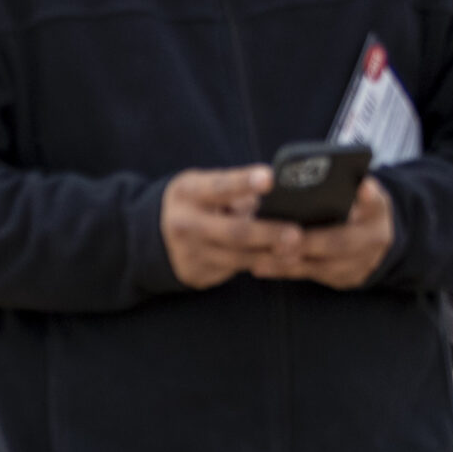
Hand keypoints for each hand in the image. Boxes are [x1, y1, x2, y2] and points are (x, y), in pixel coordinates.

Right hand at [158, 166, 299, 289]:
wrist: (155, 236)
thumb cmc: (196, 203)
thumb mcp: (205, 186)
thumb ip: (237, 191)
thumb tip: (279, 197)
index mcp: (189, 193)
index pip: (220, 186)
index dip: (244, 182)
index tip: (269, 178)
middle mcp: (186, 223)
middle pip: (233, 231)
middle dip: (267, 233)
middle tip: (296, 234)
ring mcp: (190, 251)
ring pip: (237, 257)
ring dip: (270, 256)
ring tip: (297, 253)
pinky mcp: (197, 273)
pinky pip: (233, 271)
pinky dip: (261, 266)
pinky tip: (282, 263)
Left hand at [249, 176, 396, 288]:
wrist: (373, 241)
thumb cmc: (354, 207)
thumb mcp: (358, 191)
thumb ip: (347, 183)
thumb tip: (335, 179)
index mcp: (377, 209)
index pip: (374, 201)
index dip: (366, 197)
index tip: (357, 189)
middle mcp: (374, 238)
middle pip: (341, 242)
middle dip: (310, 242)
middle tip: (280, 241)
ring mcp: (362, 263)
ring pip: (323, 265)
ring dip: (289, 262)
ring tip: (260, 257)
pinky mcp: (345, 278)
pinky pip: (312, 276)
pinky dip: (285, 271)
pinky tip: (260, 266)